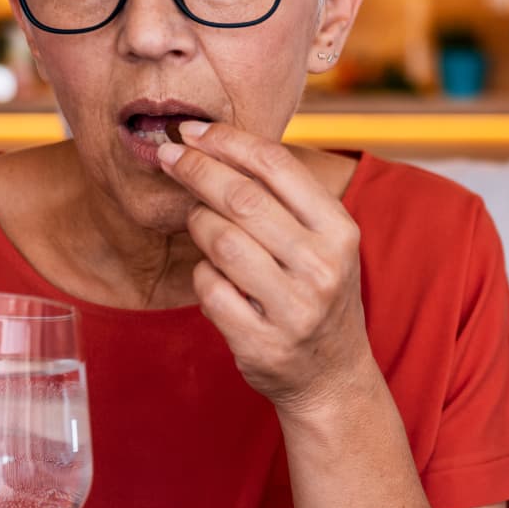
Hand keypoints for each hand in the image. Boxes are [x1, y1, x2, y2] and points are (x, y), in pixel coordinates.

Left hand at [157, 123, 374, 414]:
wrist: (332, 377)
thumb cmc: (314, 292)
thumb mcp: (322, 242)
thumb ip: (282, 197)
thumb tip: (215, 142)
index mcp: (339, 231)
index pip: (277, 166)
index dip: (228, 141)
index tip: (193, 130)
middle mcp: (322, 267)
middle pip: (241, 199)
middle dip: (196, 170)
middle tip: (168, 155)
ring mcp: (294, 308)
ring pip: (220, 241)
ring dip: (198, 224)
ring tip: (199, 223)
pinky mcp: (261, 342)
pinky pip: (208, 288)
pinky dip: (202, 276)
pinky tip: (213, 277)